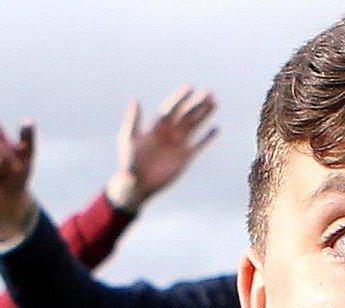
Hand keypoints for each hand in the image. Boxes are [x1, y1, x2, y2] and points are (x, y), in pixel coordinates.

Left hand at [106, 85, 219, 212]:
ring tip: (214, 102)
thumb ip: (133, 119)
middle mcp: (169, 133)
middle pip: (186, 114)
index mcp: (156, 126)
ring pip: (194, 126)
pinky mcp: (185, 157)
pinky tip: (216, 128)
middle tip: (208, 92)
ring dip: (204, 115)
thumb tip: (135, 99)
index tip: (190, 87)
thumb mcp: (129, 137)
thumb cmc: (129, 161)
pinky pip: (199, 145)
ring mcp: (178, 144)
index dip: (180, 98)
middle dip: (197, 103)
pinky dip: (207, 137)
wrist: (137, 183)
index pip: (171, 108)